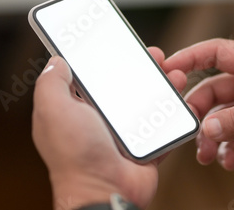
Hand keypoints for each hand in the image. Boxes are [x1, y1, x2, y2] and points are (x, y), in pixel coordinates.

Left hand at [32, 47, 186, 209]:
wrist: (106, 191)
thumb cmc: (76, 155)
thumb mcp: (53, 111)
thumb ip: (51, 83)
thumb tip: (56, 61)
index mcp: (78, 108)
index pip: (93, 76)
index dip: (107, 57)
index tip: (121, 42)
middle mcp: (102, 119)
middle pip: (126, 85)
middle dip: (143, 67)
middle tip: (155, 56)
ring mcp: (125, 133)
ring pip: (148, 101)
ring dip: (163, 84)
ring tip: (174, 73)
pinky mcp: (146, 145)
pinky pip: (163, 124)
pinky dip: (174, 111)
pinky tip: (182, 98)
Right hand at [163, 39, 233, 168]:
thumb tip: (208, 129)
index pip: (217, 53)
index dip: (191, 57)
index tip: (169, 68)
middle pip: (213, 91)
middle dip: (199, 111)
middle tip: (190, 129)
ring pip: (222, 118)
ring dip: (211, 136)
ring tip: (206, 153)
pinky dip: (228, 150)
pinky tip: (229, 160)